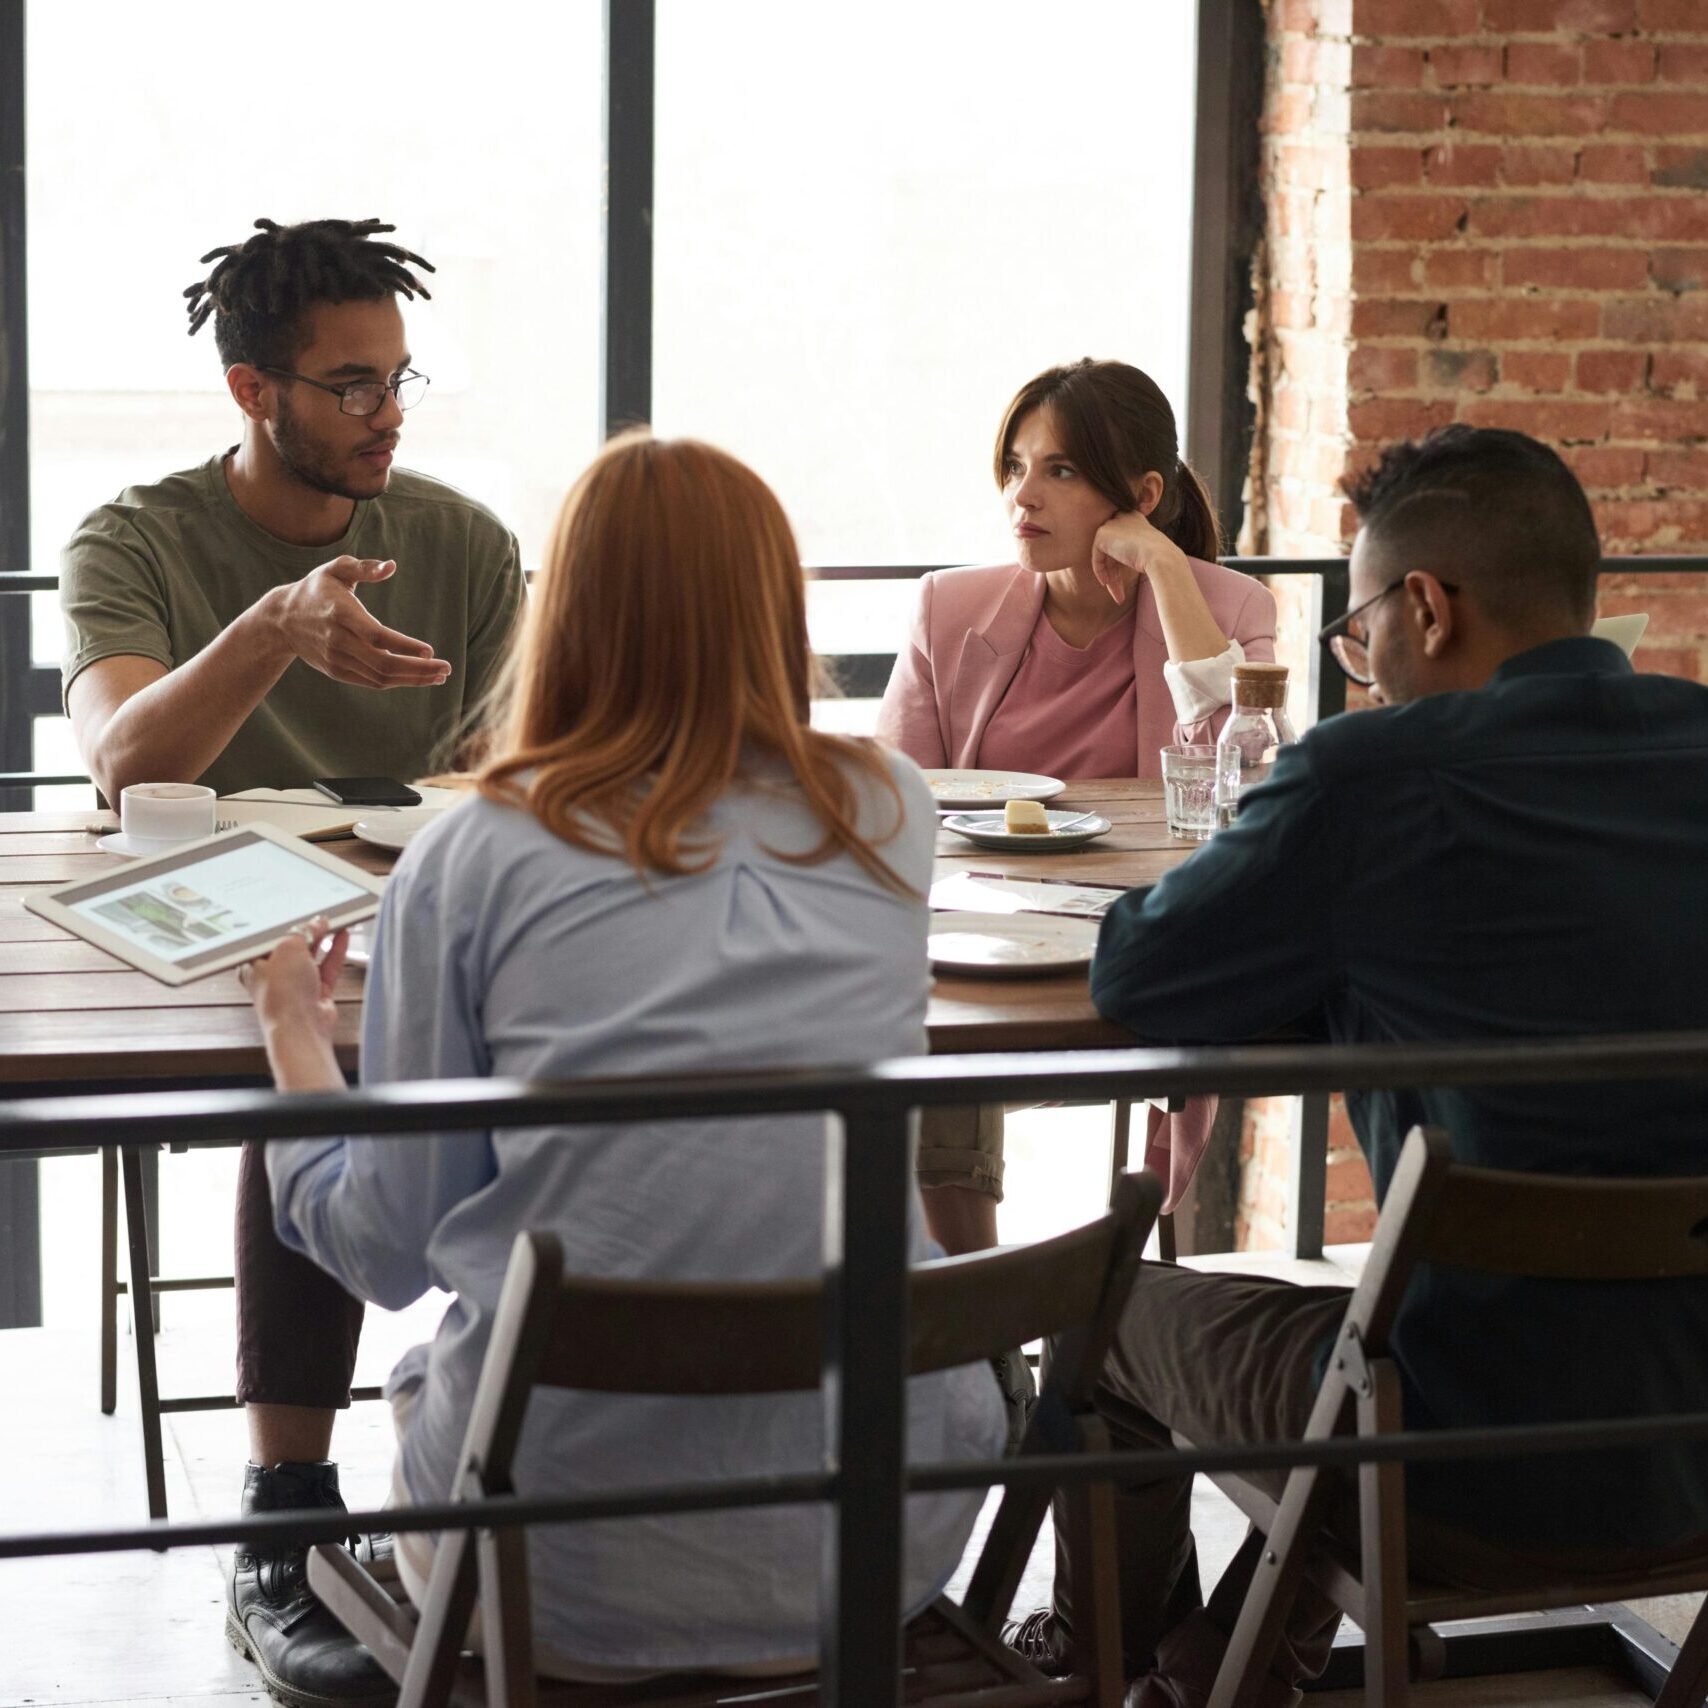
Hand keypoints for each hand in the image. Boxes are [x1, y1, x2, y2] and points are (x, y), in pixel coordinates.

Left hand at [242, 919, 349, 1048]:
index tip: (298, 910)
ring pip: (312, 956)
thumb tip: (316, 923)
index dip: (284, 923)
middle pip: (292, 946)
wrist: (301, 1027)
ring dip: (324, 939)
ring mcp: (296, 985)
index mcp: (254, 965)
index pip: (269, 937)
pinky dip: (335, 952)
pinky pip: (327, 967)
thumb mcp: (288, 948)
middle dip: (307, 930)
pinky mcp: (316, 992)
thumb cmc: (282, 994)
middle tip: (320, 915)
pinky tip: (342, 937)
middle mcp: (274, 975)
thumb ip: (303, 932)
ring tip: (336, 921)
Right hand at [269, 556, 451, 688]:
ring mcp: (336, 659)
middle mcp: (338, 640)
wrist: (282, 619)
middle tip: (446, 668)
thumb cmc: (317, 589)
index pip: (375, 635)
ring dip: (412, 679)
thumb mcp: (336, 569)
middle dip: (417, 669)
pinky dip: (397, 681)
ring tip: (440, 676)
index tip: (429, 651)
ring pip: (379, 677)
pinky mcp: (337, 671)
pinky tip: (418, 677)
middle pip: (381, 663)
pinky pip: (371, 681)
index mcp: (340, 614)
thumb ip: (364, 567)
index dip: (403, 645)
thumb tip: (391, 566)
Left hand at [1090, 511, 1189, 604]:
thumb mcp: (1147, 553)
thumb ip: (1131, 553)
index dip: (1121, 563)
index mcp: (1135, 518)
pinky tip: (1106, 583)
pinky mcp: (1102, 534)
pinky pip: (1097, 557)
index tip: (1124, 579)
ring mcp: (1112, 524)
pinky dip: (1100, 571)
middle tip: (1120, 592)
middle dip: (1115, 573)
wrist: (1161, 558)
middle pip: (1113, 549)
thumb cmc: (1160, 560)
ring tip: (1118, 595)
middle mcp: (1123, 517)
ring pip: (1105, 555)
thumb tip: (1117, 566)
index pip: (1122, 541)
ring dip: (1110, 576)